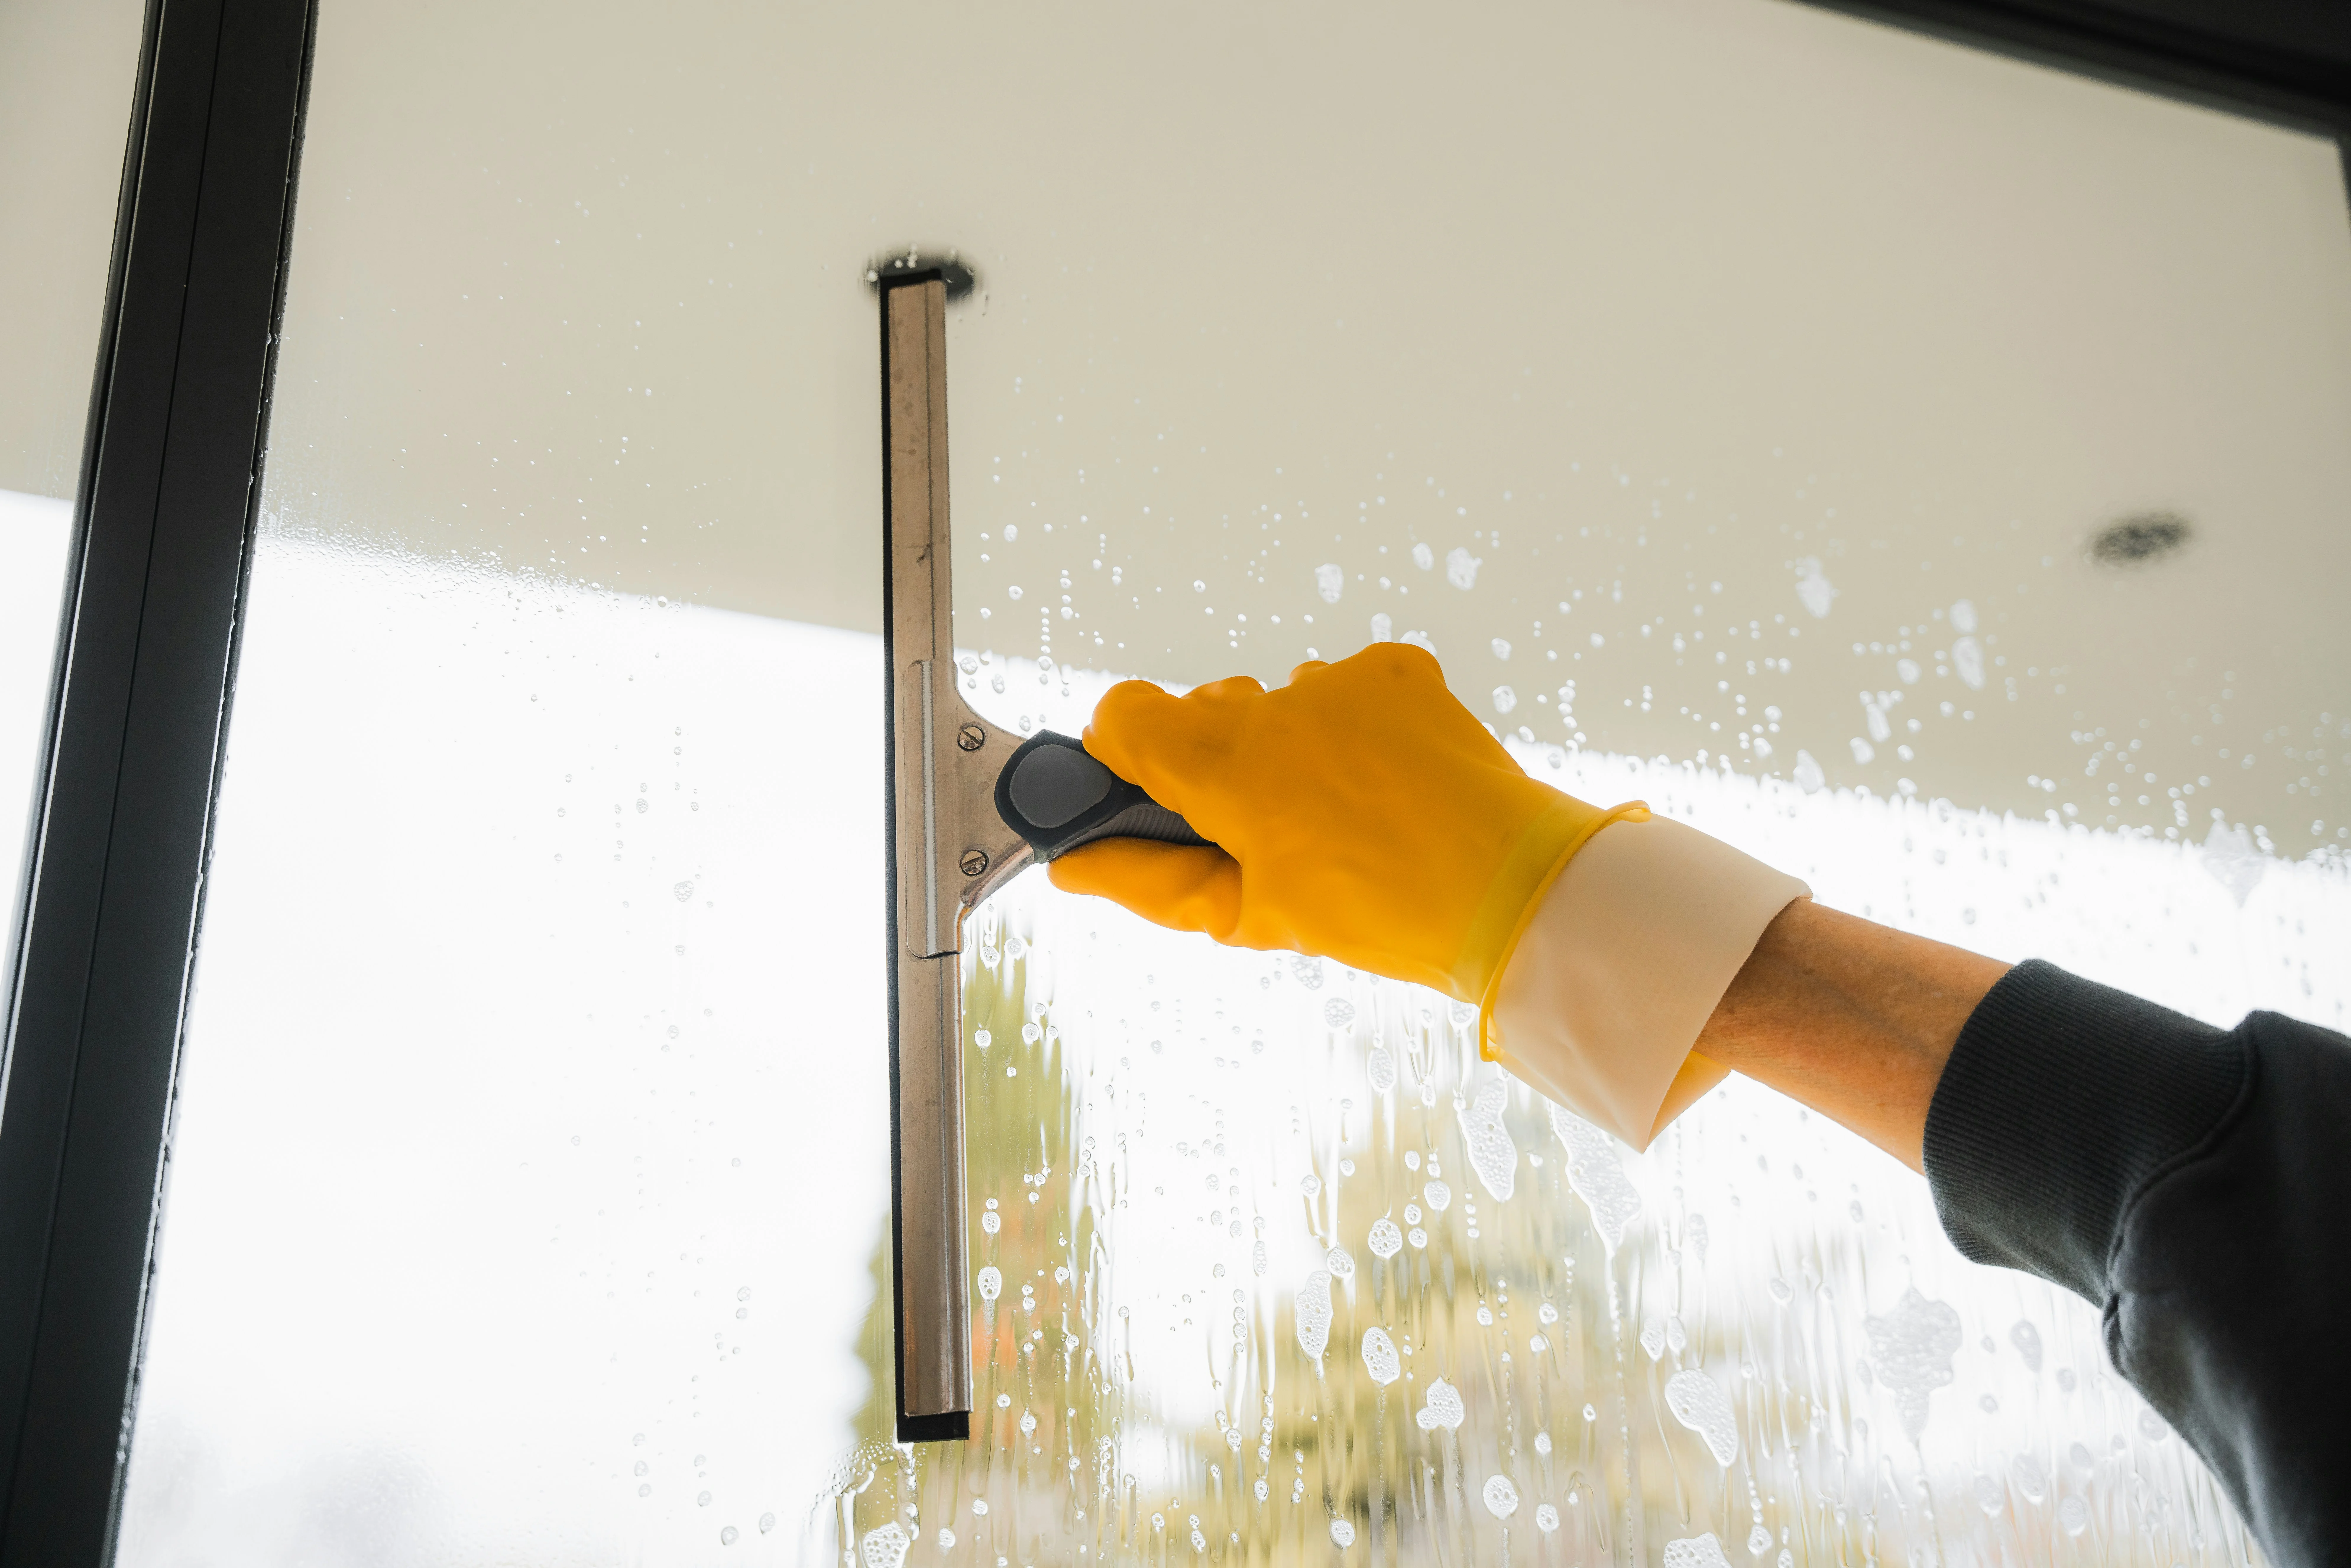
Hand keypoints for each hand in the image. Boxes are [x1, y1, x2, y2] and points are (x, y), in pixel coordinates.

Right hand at [1046, 644, 1642, 1005]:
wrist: (1507, 889)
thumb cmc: (1379, 908)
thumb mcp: (1248, 914)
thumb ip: (1148, 880)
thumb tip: (1074, 865)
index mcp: (1225, 762)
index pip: (1123, 714)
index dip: (1126, 756)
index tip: (1152, 793)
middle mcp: (1275, 702)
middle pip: (1204, 710)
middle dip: (1218, 762)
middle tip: (1265, 828)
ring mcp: (1341, 681)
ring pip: (1278, 702)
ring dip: (1288, 745)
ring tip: (1338, 811)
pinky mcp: (1397, 671)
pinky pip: (1343, 686)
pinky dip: (1349, 727)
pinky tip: (1379, 779)